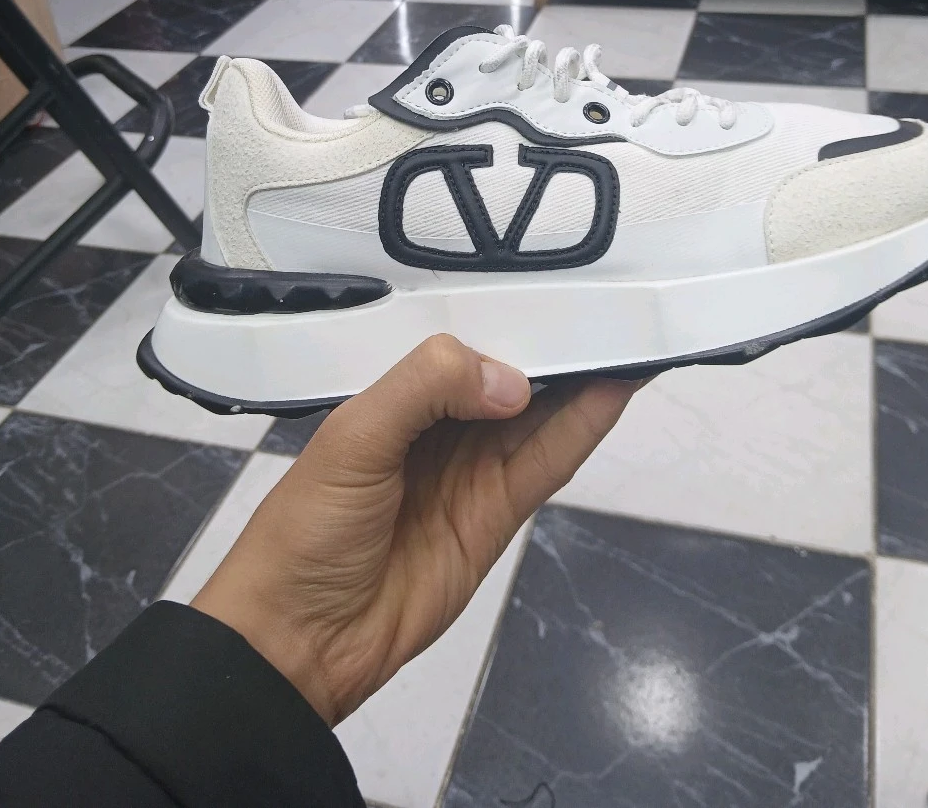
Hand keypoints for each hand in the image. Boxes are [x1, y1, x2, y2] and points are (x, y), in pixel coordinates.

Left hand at [192, 335, 637, 725]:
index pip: (460, 344)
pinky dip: (583, 427)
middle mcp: (438, 426)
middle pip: (509, 376)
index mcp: (394, 394)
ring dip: (582, 379)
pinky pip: (548, 461)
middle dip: (555, 343)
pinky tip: (613, 391)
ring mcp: (471, 470)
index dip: (504, 316)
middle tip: (610, 304)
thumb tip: (513, 380)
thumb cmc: (305, 530)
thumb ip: (425, 388)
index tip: (553, 285)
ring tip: (628, 338)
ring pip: (540, 414)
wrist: (299, 641)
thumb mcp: (354, 437)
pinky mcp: (497, 513)